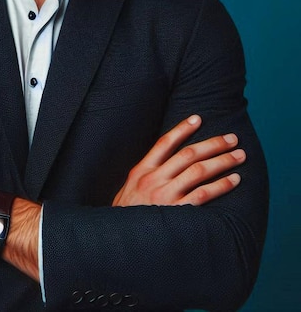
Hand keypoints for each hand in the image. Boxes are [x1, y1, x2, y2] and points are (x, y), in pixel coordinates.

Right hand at [112, 115, 245, 206]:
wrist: (119, 239)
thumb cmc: (126, 214)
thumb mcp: (128, 188)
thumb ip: (145, 175)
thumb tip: (164, 162)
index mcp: (141, 170)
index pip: (164, 143)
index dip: (182, 129)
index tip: (198, 118)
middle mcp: (154, 179)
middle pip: (188, 154)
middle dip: (213, 144)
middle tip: (232, 139)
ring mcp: (165, 195)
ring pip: (198, 171)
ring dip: (222, 161)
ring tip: (239, 156)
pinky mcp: (177, 212)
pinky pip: (203, 195)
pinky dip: (221, 185)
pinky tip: (234, 180)